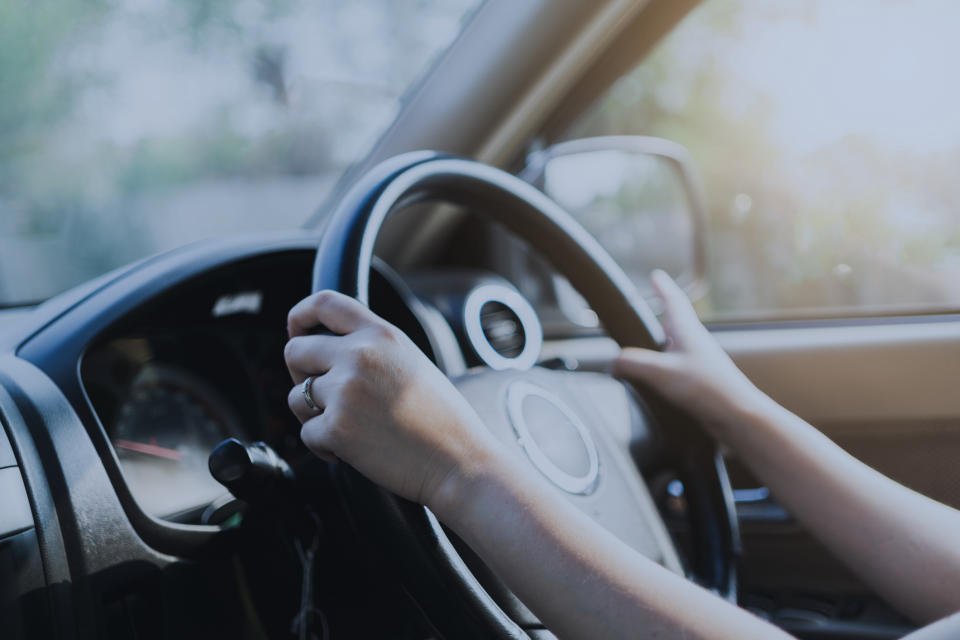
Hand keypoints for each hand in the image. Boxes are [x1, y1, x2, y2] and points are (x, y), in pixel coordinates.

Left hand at [284, 291, 499, 509]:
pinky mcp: (337, 428)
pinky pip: (306, 433)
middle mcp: (360, 356)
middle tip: (322, 395)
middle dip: (300, 374)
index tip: (297, 331)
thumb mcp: (411, 360)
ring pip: (296, 396)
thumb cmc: (442, 418)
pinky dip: (323, 445)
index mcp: (381, 334)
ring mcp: (345, 391)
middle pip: (296, 351)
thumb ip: (373, 346)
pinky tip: (351, 449)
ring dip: (313, 414)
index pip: (324, 303)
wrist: (458, 460)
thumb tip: (328, 347)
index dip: (300, 315)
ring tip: (347, 426)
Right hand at [613, 271, 763, 439]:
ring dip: (664, 336)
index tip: (656, 275)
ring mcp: (699, 361)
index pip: (673, 301)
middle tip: (654, 301)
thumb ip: (632, 363)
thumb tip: (613, 361)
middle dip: (665, 308)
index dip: (663, 287)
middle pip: (677, 319)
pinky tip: (658, 376)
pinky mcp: (700, 381)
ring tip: (649, 339)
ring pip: (678, 342)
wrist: (737, 415)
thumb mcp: (660, 372)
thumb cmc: (706, 388)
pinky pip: (679, 364)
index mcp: (687, 331)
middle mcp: (695, 342)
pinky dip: (666, 362)